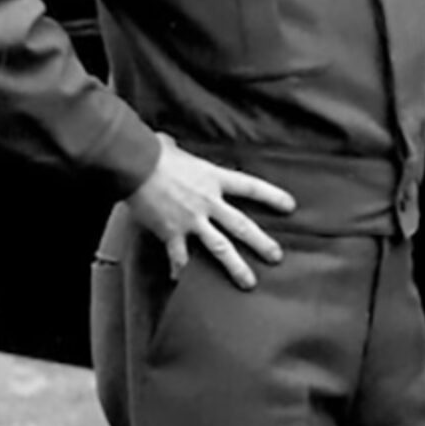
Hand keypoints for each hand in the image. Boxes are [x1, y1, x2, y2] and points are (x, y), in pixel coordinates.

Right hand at [123, 134, 295, 289]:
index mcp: (214, 178)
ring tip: (249, 282)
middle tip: (277, 256)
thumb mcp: (176, 148)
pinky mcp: (171, 232)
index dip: (272, 196)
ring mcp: (191, 219)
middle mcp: (208, 201)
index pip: (251, 187)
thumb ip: (179, 151)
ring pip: (220, 248)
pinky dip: (180, 270)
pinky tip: (181, 281)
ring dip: (236, 266)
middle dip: (262, 243)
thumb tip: (168, 143)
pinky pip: (179, 257)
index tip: (290, 206)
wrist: (134, 165)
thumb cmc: (154, 152)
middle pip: (242, 226)